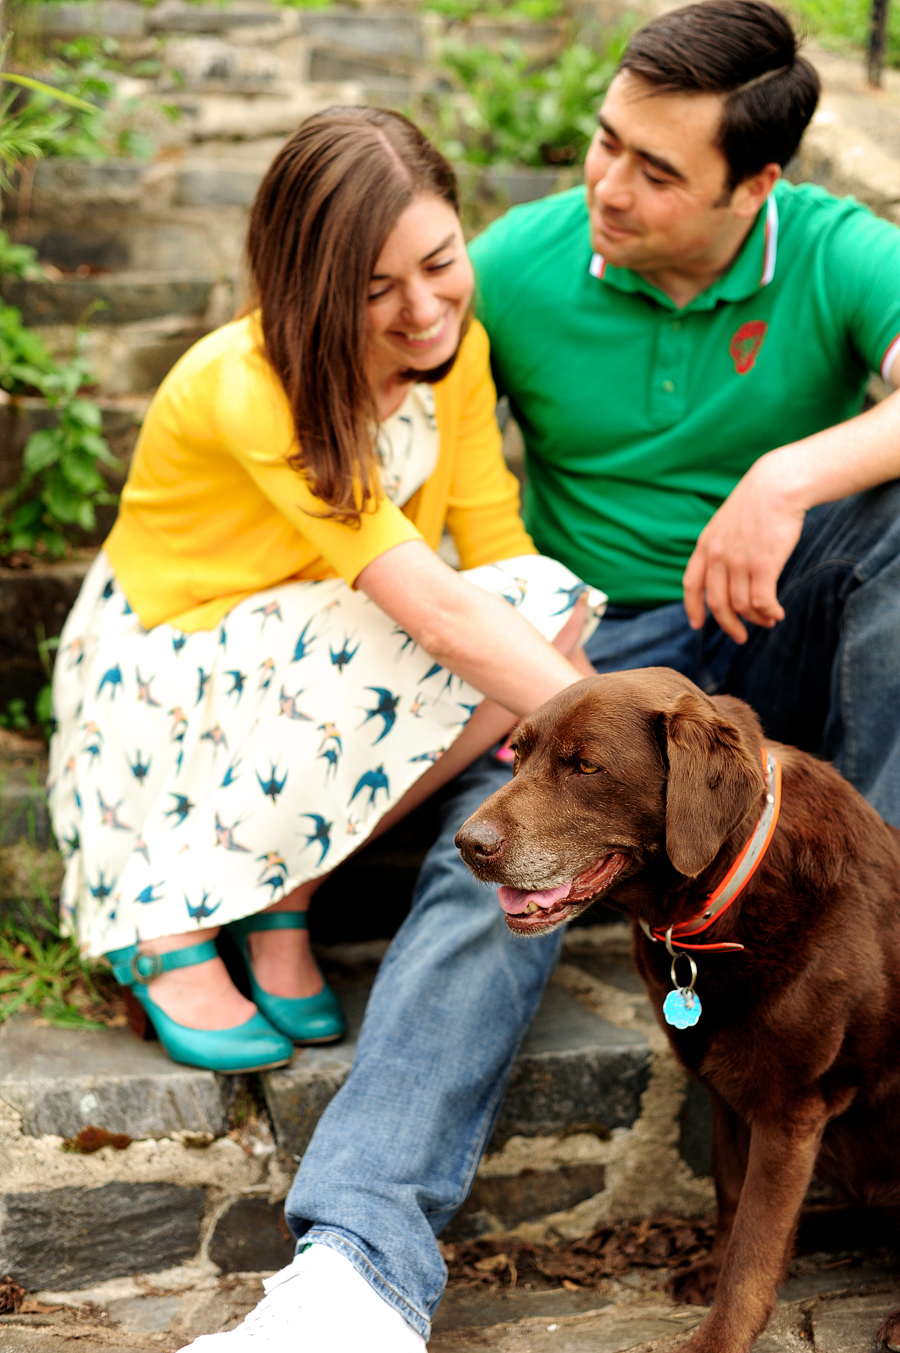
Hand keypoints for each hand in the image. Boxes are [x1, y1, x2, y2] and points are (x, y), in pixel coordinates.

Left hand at [682, 454, 806, 644]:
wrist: (778, 485)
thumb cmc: (758, 504)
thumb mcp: (726, 523)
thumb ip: (720, 548)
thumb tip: (723, 575)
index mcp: (706, 546)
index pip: (691, 585)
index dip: (693, 608)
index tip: (697, 625)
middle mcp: (718, 557)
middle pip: (717, 603)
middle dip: (729, 625)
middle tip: (740, 637)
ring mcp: (739, 562)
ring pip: (742, 606)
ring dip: (756, 619)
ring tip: (768, 620)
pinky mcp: (763, 565)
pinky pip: (762, 602)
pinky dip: (769, 613)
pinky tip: (777, 614)